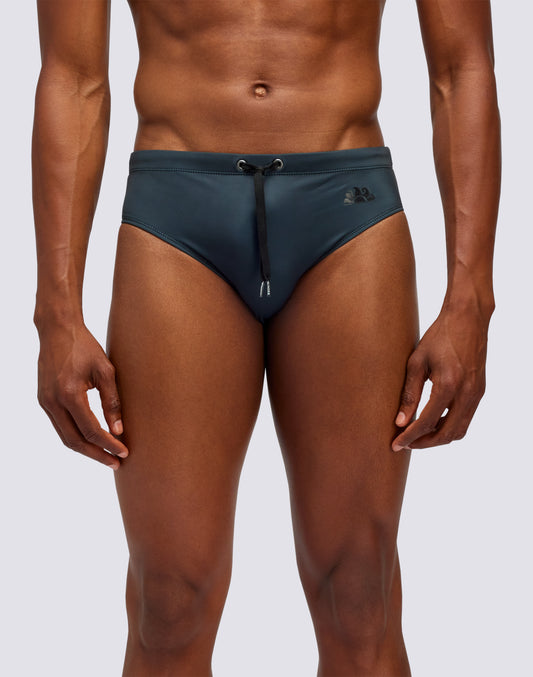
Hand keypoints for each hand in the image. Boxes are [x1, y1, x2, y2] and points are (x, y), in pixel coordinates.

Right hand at [36, 321, 128, 468]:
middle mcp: (53, 402)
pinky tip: (91, 439)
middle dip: (96, 455)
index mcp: (70, 394)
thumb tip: (119, 430)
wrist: (57, 330)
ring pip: (65, 437)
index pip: (91, 430)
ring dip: (86, 449)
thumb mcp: (105, 370)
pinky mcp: (44, 400)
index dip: (109, 444)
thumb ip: (112, 401)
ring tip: (106, 456)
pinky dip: (75, 436)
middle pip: (75, 441)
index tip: (124, 452)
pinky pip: (60, 426)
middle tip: (116, 463)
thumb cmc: (85, 347)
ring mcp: (45, 402)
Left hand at [391, 303, 490, 450]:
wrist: (468, 319)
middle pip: (446, 435)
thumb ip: (409, 394)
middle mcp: (467, 394)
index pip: (427, 423)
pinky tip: (432, 422)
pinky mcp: (479, 391)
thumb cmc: (439, 336)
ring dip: (438, 438)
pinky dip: (449, 427)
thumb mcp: (416, 362)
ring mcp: (476, 394)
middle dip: (424, 443)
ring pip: (459, 431)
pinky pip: (465, 419)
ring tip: (417, 435)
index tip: (395, 444)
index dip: (410, 436)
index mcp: (448, 385)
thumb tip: (400, 421)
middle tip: (405, 443)